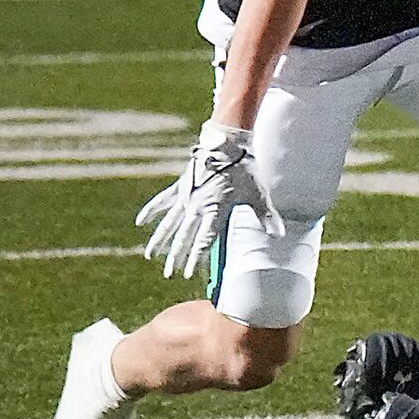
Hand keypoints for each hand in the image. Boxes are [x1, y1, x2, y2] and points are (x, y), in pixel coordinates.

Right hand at [137, 120, 281, 278]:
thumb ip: (266, 216)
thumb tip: (279, 234)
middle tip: (168, 273)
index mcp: (215, 210)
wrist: (227, 144)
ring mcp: (186, 197)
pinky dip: (151, 210)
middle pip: (184, 236)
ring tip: (149, 255)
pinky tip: (139, 221)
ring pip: (169, 223)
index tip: (187, 273)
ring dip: (160, 239)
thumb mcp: (257, 194)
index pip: (204, 240)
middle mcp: (197, 206)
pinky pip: (162, 201)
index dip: (195, 257)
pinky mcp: (180, 187)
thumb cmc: (244, 170)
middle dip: (175, 256)